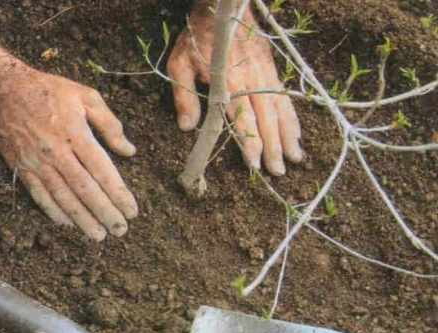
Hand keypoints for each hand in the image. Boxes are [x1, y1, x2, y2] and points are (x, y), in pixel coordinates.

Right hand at [0, 67, 137, 240]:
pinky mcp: (21, 167)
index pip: (102, 170)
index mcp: (75, 133)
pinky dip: (54, 211)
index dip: (118, 193)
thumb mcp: (86, 96)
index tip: (132, 210)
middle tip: (121, 230)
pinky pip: (39, 195)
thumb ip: (109, 124)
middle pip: (84, 189)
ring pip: (63, 197)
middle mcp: (56, 151)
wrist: (3, 88)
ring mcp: (37, 162)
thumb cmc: (49, 90)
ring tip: (98, 235)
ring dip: (82, 219)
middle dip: (105, 212)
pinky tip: (68, 223)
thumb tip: (129, 151)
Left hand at [167, 5, 302, 174]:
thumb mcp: (180, 64)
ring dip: (288, 135)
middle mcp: (252, 80)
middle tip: (278, 171)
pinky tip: (297, 133)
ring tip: (295, 158)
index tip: (254, 163)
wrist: (224, 7)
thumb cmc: (197, 38)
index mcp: (229, 82)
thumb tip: (187, 128)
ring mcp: (265, 74)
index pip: (242, 117)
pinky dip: (292, 117)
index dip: (249, 141)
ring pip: (280, 109)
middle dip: (273, 146)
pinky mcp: (272, 69)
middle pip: (266, 118)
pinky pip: (285, 97)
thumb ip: (184, 96)